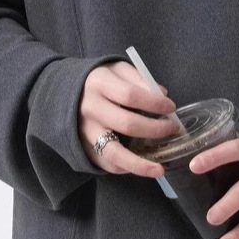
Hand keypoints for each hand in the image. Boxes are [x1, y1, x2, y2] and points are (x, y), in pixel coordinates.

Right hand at [79, 61, 179, 177]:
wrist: (65, 93)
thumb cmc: (100, 81)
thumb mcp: (118, 69)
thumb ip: (140, 79)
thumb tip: (162, 95)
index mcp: (99, 84)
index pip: (131, 95)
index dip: (154, 103)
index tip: (171, 107)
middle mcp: (90, 109)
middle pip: (126, 124)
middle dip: (155, 129)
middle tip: (172, 129)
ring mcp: (85, 131)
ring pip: (113, 153)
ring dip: (139, 164)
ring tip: (159, 169)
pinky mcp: (83, 148)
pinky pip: (106, 164)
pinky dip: (126, 168)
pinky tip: (142, 166)